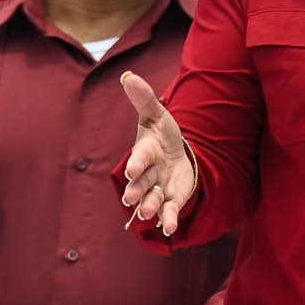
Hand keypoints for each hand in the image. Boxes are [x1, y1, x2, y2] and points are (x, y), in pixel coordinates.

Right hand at [119, 71, 195, 235]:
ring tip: (149, 212)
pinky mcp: (171, 200)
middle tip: (131, 197)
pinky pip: (169, 212)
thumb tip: (128, 75)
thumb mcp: (157, 114)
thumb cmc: (162, 134)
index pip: (139, 158)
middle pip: (140, 183)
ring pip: (151, 200)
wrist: (176, 154)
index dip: (136, 163)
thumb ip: (144, 98)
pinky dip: (168, 220)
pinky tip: (170, 228)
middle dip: (136, 190)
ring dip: (150, 207)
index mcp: (144, 153)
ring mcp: (158, 189)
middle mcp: (147, 174)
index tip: (131, 169)